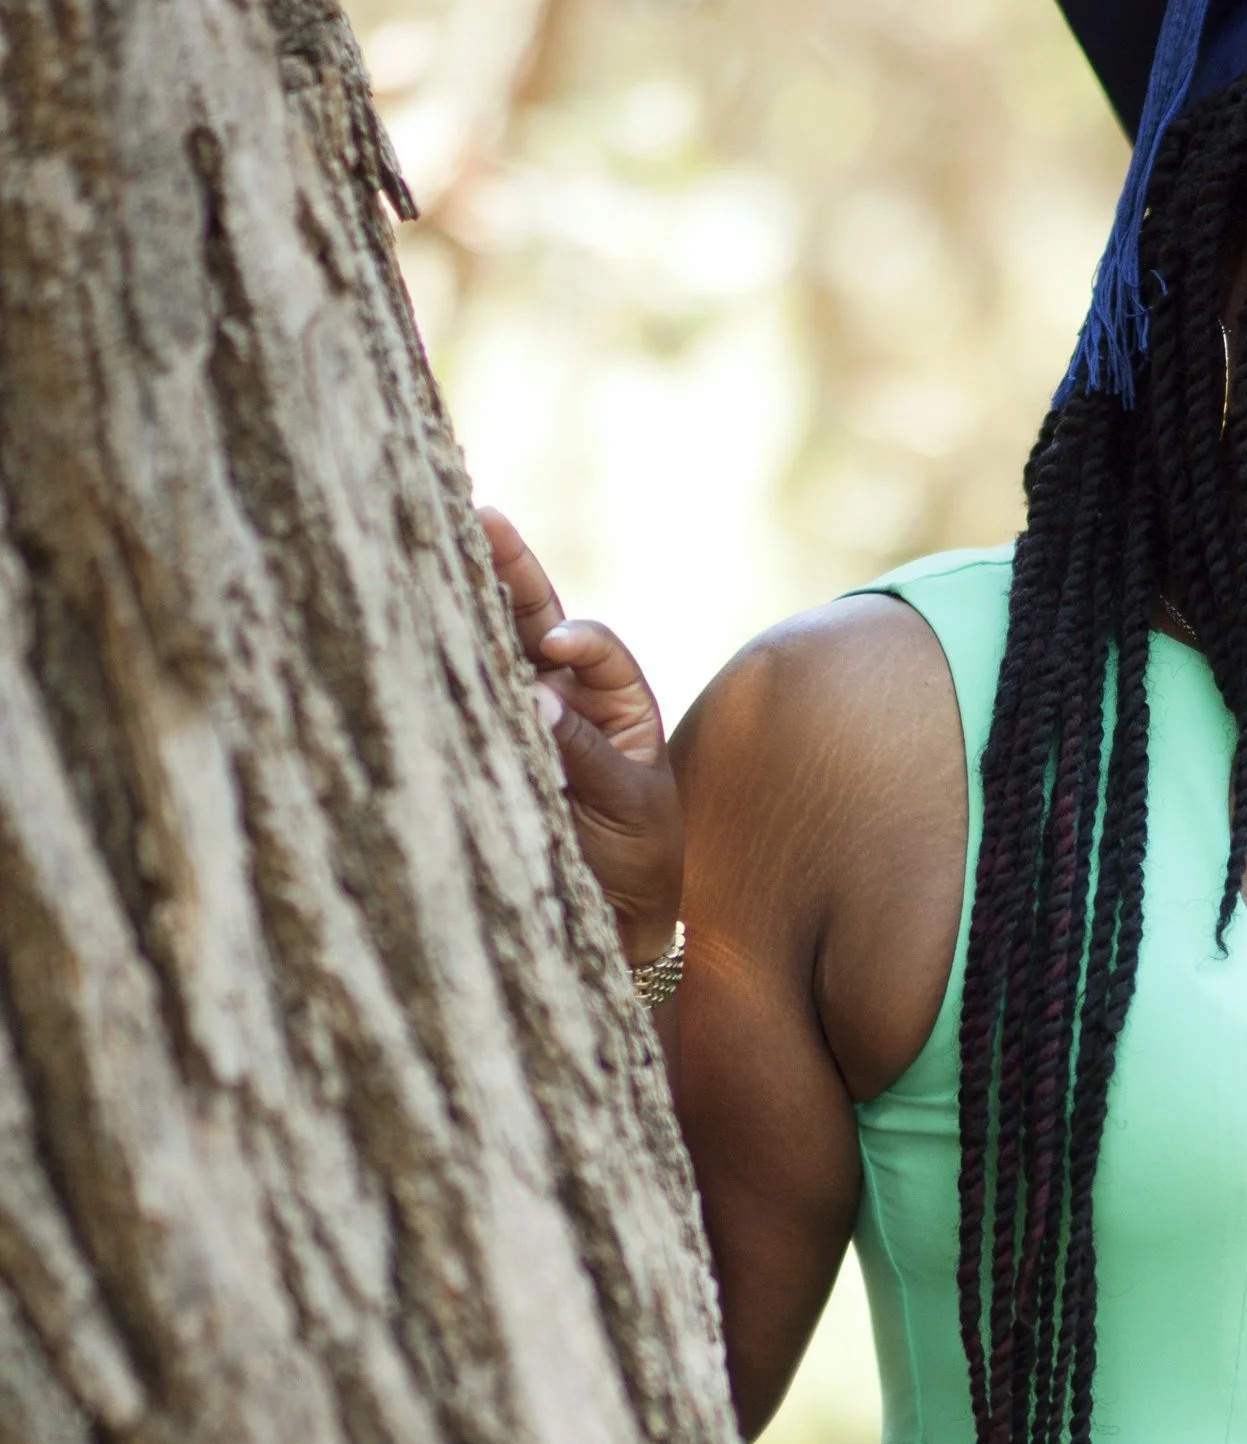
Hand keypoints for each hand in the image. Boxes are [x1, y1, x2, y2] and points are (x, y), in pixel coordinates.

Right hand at [479, 505, 684, 969]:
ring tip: (438, 538)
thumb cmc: (637, 864)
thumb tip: (531, 696)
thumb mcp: (627, 806)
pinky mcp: (482, 753)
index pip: (593, 649)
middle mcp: (561, 700)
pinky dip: (437, 667)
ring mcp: (517, 722)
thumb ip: (582, 753)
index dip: (576, 641)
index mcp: (614, 704)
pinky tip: (411, 627)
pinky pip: (460, 701)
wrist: (612, 927)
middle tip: (480, 517)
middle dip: (509, 572)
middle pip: (531, 621)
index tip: (556, 648)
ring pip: (490, 648)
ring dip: (467, 601)